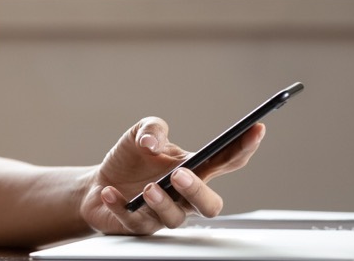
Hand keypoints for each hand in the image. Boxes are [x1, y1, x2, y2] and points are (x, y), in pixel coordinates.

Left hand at [80, 117, 264, 234]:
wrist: (97, 184)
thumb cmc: (130, 161)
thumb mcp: (140, 134)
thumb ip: (151, 129)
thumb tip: (152, 143)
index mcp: (194, 169)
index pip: (226, 161)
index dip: (244, 147)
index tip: (255, 129)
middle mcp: (184, 196)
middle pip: (210, 205)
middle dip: (199, 191)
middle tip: (180, 174)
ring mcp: (163, 214)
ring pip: (175, 219)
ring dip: (162, 203)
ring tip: (148, 188)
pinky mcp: (139, 226)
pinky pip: (135, 222)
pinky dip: (121, 207)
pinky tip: (110, 193)